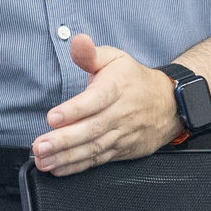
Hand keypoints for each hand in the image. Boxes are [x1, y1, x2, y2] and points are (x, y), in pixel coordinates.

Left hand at [31, 34, 180, 176]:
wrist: (169, 105)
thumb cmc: (135, 80)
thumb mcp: (116, 58)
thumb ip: (91, 54)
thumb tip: (78, 42)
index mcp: (117, 88)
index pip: (96, 100)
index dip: (74, 110)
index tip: (53, 117)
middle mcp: (120, 114)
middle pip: (91, 129)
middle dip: (63, 140)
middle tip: (40, 146)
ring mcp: (121, 135)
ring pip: (93, 148)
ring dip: (66, 157)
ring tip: (43, 160)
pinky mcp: (122, 150)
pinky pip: (98, 160)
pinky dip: (77, 167)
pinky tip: (59, 168)